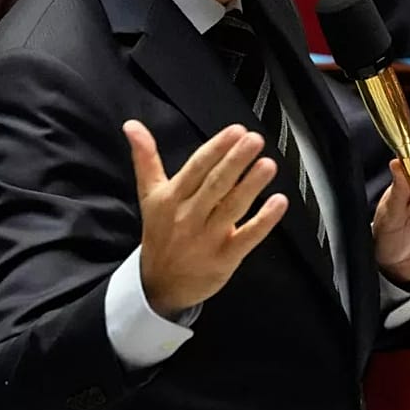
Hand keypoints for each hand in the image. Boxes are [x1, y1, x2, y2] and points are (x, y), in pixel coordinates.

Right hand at [125, 120, 287, 317]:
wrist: (158, 285)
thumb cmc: (160, 233)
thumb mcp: (149, 195)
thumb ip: (145, 158)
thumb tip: (131, 125)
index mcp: (171, 198)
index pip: (197, 168)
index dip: (217, 149)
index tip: (236, 131)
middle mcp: (189, 217)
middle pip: (215, 185)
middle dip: (236, 161)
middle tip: (254, 140)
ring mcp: (207, 239)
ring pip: (232, 208)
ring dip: (251, 185)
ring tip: (268, 165)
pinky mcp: (224, 258)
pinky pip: (247, 237)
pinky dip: (264, 221)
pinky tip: (278, 202)